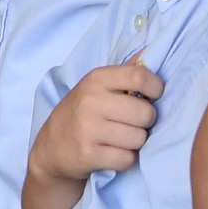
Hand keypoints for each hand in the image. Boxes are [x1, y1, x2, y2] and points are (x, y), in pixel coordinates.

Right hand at [30, 61, 164, 183]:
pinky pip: (127, 159)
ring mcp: (88, 128)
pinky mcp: (88, 154)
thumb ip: (126, 71)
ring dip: (135, 143)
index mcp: (97, 79)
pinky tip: (113, 153)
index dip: (155, 88)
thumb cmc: (85, 112)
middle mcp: (91, 101)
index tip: (152, 97)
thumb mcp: (98, 85)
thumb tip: (152, 49)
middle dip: (145, 122)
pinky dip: (125, 159)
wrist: (52, 147)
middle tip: (132, 123)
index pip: (139, 76)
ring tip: (121, 139)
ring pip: (139, 138)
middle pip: (146, 113)